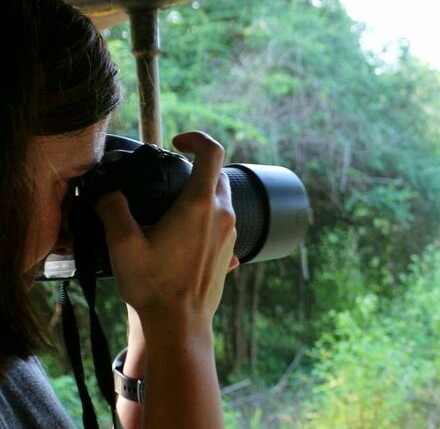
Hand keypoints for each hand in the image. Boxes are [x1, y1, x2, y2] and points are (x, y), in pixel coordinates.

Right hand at [96, 131, 237, 333]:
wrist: (179, 325)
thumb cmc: (153, 286)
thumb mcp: (122, 244)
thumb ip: (113, 209)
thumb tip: (109, 193)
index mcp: (199, 205)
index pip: (212, 153)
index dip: (195, 138)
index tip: (176, 142)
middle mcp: (222, 216)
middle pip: (218, 175)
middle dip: (196, 168)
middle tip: (169, 177)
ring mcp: (230, 235)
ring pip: (221, 201)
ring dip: (201, 196)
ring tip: (171, 210)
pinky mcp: (230, 253)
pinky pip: (222, 225)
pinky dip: (205, 220)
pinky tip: (182, 238)